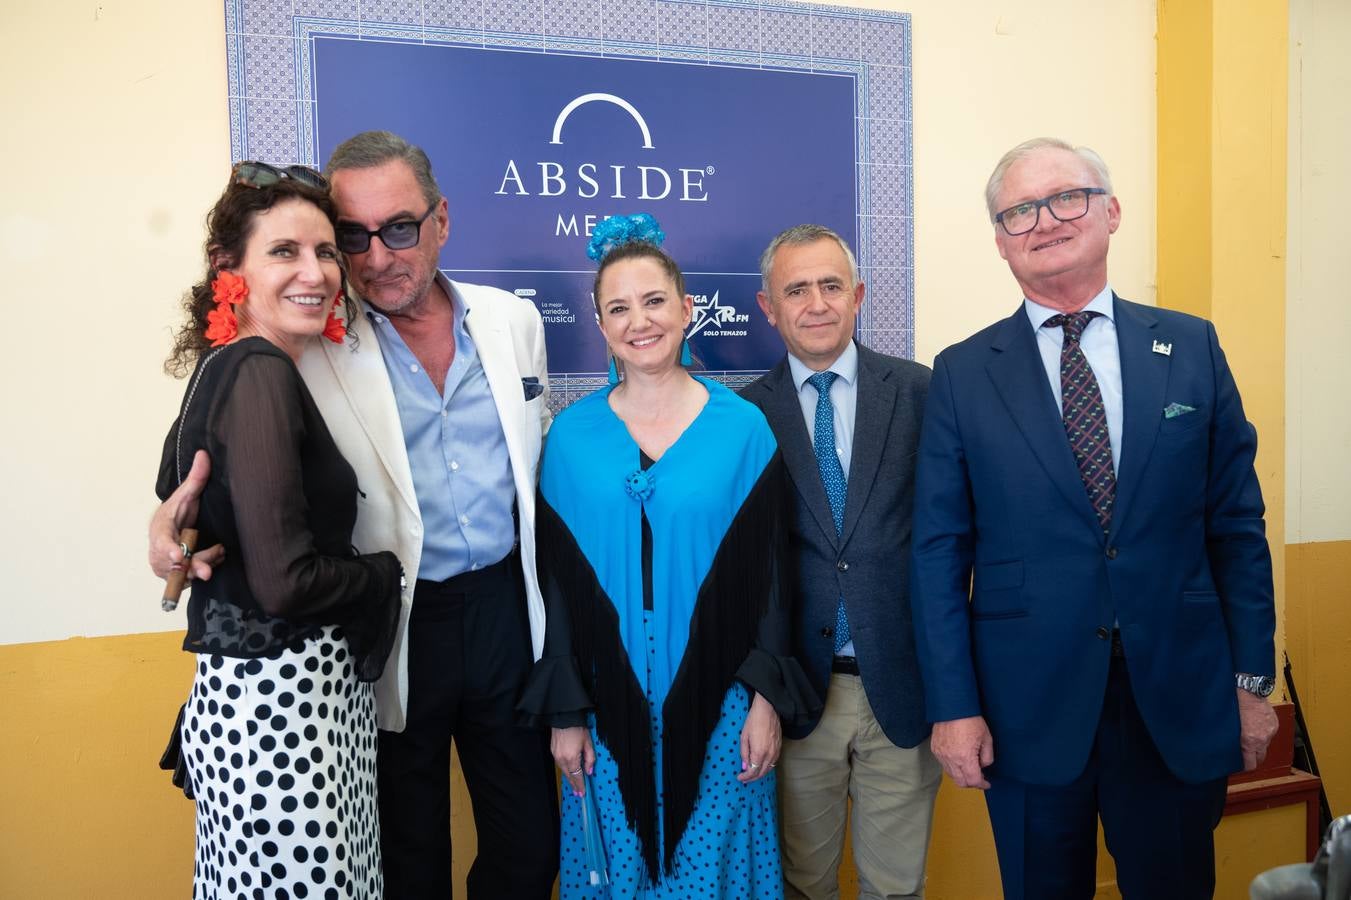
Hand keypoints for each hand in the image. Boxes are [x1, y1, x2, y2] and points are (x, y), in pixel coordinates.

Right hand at [149, 450, 224, 580]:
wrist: (168, 533)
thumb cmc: (176, 514)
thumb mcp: (185, 496)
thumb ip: (195, 478)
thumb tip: (203, 453)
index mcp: (160, 531)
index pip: (162, 541)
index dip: (169, 549)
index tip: (177, 555)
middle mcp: (159, 552)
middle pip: (177, 564)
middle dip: (195, 565)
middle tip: (207, 571)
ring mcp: (167, 568)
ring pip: (188, 574)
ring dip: (206, 564)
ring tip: (219, 551)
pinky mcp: (176, 578)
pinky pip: (193, 579)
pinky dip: (207, 568)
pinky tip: (216, 557)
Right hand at [552, 726, 594, 796]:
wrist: (564, 718)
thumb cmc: (577, 728)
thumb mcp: (588, 743)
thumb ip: (590, 759)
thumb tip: (589, 771)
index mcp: (572, 758)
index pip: (577, 776)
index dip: (580, 785)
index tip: (582, 793)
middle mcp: (562, 759)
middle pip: (569, 776)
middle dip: (574, 785)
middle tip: (578, 793)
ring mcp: (556, 755)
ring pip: (563, 771)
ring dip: (569, 778)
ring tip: (574, 785)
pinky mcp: (553, 751)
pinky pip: (559, 764)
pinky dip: (564, 770)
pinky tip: (568, 772)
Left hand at [737, 692, 780, 783]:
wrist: (768, 710)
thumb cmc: (754, 721)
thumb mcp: (744, 737)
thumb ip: (744, 753)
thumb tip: (745, 766)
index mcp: (759, 752)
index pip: (753, 771)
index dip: (746, 777)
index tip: (740, 777)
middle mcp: (769, 754)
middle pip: (762, 773)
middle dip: (752, 778)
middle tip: (745, 779)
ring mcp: (776, 751)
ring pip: (769, 769)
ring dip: (760, 774)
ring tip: (752, 774)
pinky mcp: (780, 747)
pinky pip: (774, 762)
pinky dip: (767, 767)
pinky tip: (762, 766)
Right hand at [931, 715, 993, 788]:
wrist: (952, 707)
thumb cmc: (971, 720)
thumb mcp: (987, 739)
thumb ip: (987, 757)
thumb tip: (982, 766)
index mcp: (965, 757)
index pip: (973, 781)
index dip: (982, 784)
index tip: (987, 783)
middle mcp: (951, 759)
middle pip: (961, 782)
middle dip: (971, 783)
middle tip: (979, 777)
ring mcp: (941, 755)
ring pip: (951, 775)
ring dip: (961, 775)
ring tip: (969, 767)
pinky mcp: (935, 749)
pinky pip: (944, 765)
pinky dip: (952, 767)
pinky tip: (959, 760)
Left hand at [1237, 688, 1278, 770]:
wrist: (1248, 691)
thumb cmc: (1235, 706)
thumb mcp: (1229, 728)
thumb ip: (1232, 741)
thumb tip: (1229, 750)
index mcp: (1249, 742)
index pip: (1251, 764)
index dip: (1245, 767)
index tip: (1240, 766)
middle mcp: (1262, 739)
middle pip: (1261, 758)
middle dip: (1253, 758)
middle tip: (1245, 754)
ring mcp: (1270, 732)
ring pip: (1265, 745)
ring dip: (1259, 743)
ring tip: (1250, 735)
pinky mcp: (1274, 724)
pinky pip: (1270, 734)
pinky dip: (1264, 733)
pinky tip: (1256, 726)